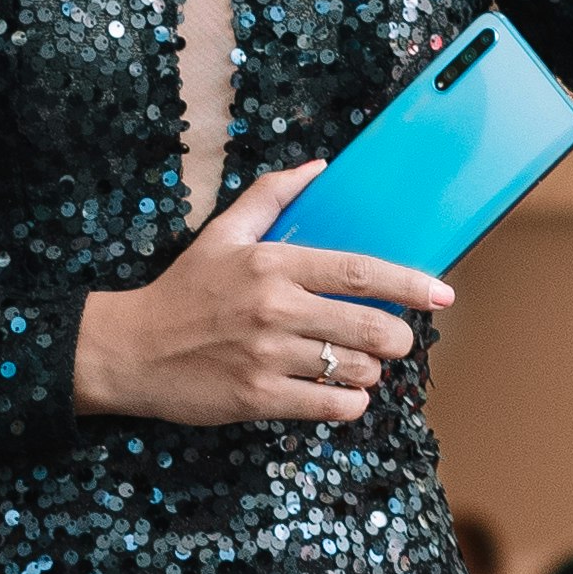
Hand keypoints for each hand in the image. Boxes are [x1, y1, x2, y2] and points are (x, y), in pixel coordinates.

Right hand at [70, 167, 454, 431]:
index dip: (409, 285)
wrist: (130, 349)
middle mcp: (274, 308)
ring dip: (370, 371)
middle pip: (368, 326)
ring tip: (360, 366)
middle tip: (397, 340)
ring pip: (354, 369)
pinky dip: (350, 403)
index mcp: (272, 264)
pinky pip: (330, 406)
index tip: (441, 294)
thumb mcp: (222, 234)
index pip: (360, 272)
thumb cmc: (182, 291)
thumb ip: (272, 197)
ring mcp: (267, 356)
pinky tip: (343, 394)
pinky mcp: (258, 397)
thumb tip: (318, 167)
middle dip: (397, 338)